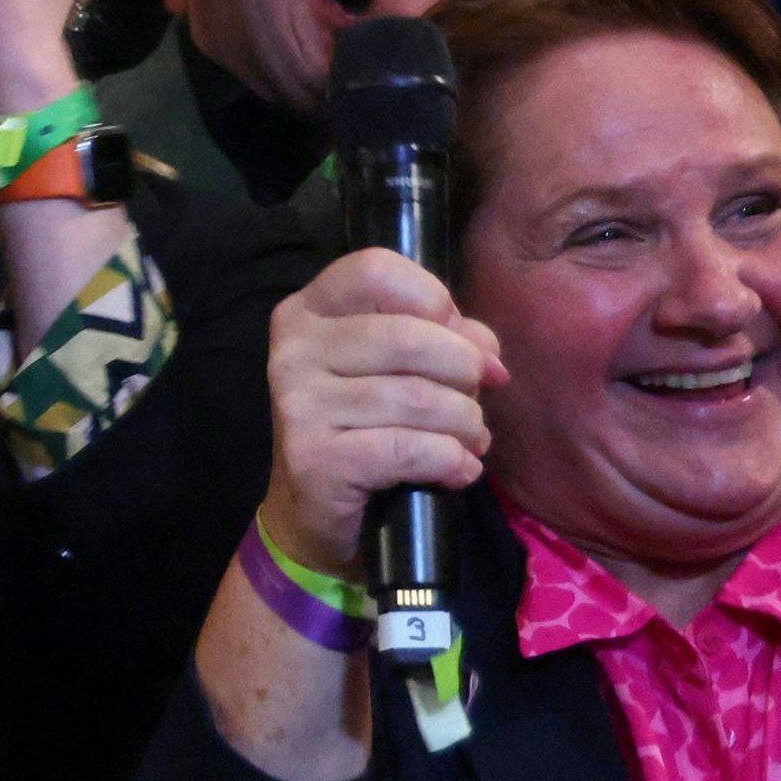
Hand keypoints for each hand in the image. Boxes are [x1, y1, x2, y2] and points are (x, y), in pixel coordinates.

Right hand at [258, 247, 502, 574]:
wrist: (313, 510)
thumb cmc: (364, 426)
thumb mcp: (398, 369)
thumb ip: (443, 339)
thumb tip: (487, 354)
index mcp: (307, 312)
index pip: (376, 269)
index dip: (435, 300)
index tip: (457, 339)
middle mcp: (293, 350)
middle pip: (409, 336)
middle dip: (465, 372)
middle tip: (475, 400)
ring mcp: (298, 404)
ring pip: (418, 398)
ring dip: (466, 425)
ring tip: (471, 441)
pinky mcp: (315, 458)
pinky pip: (410, 449)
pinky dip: (451, 461)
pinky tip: (457, 470)